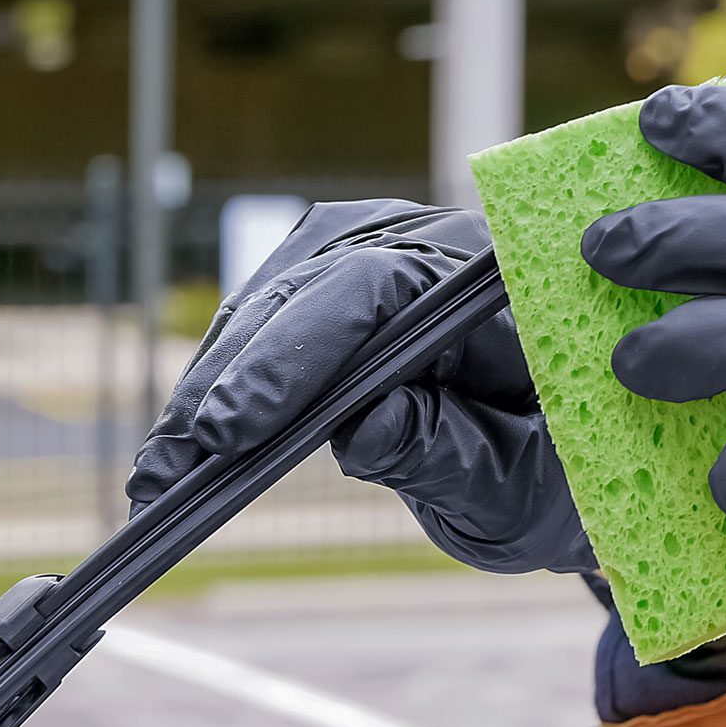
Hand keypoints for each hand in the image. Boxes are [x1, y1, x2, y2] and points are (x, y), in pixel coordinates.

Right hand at [126, 200, 592, 574]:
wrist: (564, 460)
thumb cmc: (558, 467)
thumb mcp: (521, 484)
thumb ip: (451, 453)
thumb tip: (359, 429)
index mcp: (493, 277)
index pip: (379, 286)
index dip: (298, 351)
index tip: (239, 425)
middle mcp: (429, 242)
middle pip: (307, 287)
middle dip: (236, 378)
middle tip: (176, 467)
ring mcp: (374, 255)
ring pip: (270, 305)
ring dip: (212, 389)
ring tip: (162, 478)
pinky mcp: (331, 288)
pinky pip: (263, 329)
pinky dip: (219, 392)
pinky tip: (177, 454)